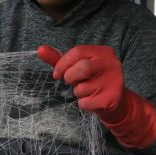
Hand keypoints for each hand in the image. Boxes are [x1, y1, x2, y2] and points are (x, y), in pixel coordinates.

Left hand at [37, 44, 155, 148]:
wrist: (115, 102)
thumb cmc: (93, 80)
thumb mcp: (77, 66)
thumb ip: (59, 59)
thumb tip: (40, 49)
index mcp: (104, 52)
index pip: (78, 51)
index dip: (62, 64)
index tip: (56, 74)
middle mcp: (112, 64)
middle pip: (82, 68)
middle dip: (70, 77)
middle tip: (72, 82)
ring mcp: (114, 81)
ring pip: (82, 88)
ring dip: (78, 93)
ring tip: (87, 91)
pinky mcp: (112, 99)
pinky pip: (86, 103)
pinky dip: (84, 104)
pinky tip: (93, 100)